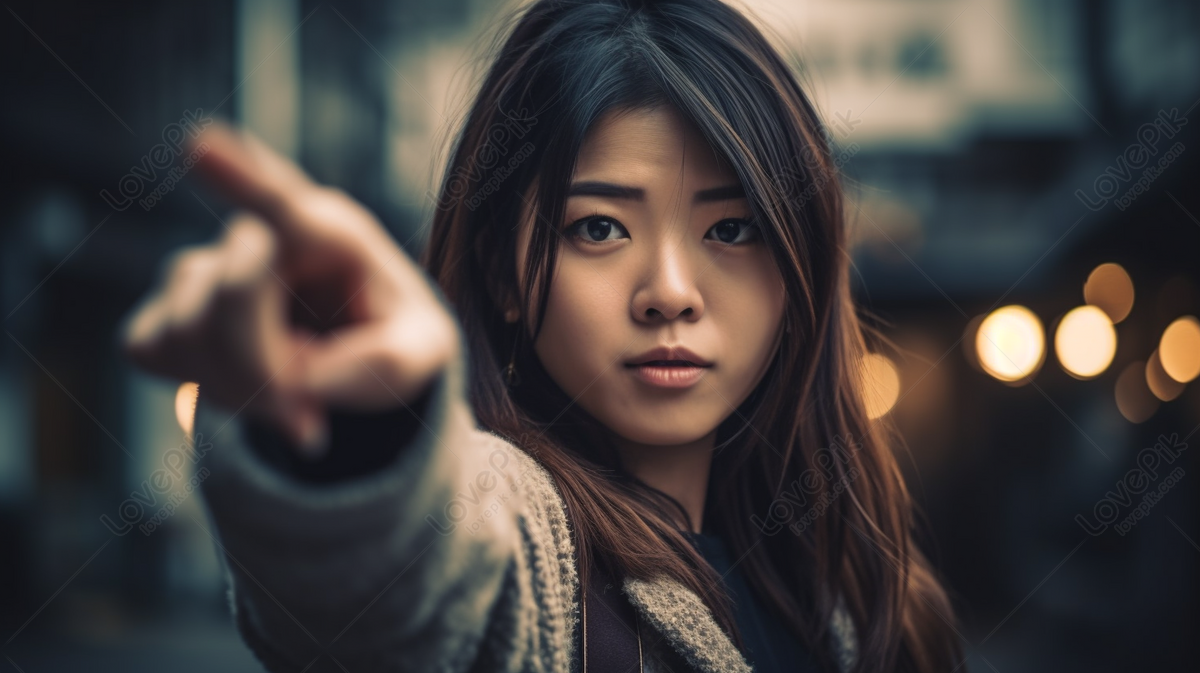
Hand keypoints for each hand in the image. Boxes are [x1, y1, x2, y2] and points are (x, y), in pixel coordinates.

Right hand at [122, 123, 458, 455]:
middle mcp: (259, 236)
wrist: (353, 351)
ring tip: (288, 390)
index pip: (283, 201)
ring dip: (239, 384)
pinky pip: (149, 349)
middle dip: (266, 367)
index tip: (199, 146)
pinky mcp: (164, 309)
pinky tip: (244, 382)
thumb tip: (300, 382)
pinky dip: (197, 384)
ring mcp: (202, 267)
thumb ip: (382, 365)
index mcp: (330, 231)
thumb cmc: (392, 334)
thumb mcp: (424, 353)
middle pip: (232, 295)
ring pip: (186, 330)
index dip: (239, 172)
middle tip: (308, 416)